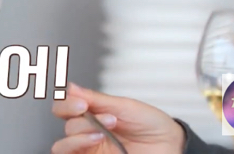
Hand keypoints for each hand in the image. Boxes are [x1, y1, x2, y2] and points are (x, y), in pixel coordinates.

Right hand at [51, 83, 185, 153]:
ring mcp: (90, 148)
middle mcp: (88, 131)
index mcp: (93, 114)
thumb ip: (96, 99)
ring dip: (78, 133)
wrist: (171, 145)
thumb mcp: (124, 106)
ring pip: (62, 143)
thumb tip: (70, 86)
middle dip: (80, 117)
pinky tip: (95, 139)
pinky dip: (76, 145)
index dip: (66, 103)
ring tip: (101, 130)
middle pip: (66, 124)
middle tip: (101, 114)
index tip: (80, 101)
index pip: (65, 107)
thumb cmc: (152, 125)